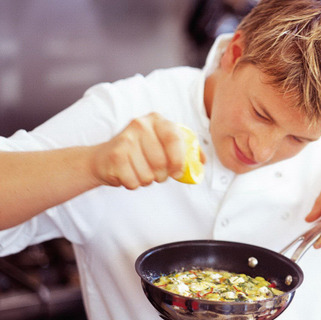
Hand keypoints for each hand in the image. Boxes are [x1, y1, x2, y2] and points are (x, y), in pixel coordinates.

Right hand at [90, 113, 204, 189]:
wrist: (104, 157)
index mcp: (157, 120)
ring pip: (148, 175)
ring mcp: (125, 139)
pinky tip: (127, 173)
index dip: (179, 160)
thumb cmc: (141, 152)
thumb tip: (202, 161)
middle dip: (162, 175)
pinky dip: (133, 184)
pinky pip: (133, 182)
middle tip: (156, 173)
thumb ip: (186, 151)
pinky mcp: (114, 156)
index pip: (174, 139)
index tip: (178, 172)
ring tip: (139, 170)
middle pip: (162, 162)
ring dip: (147, 180)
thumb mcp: (163, 145)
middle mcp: (140, 125)